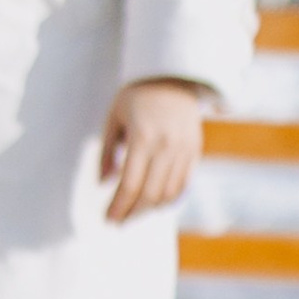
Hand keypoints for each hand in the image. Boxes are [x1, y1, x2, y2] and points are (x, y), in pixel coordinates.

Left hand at [99, 78, 207, 223]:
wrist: (173, 76)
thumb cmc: (136, 96)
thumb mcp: (114, 118)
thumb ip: (107, 151)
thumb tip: (104, 183)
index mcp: (142, 137)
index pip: (130, 184)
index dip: (118, 206)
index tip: (108, 218)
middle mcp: (166, 145)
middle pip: (150, 194)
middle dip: (132, 213)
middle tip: (118, 221)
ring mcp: (184, 149)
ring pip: (169, 193)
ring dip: (150, 209)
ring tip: (134, 213)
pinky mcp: (195, 150)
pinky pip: (184, 184)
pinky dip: (170, 199)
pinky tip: (154, 204)